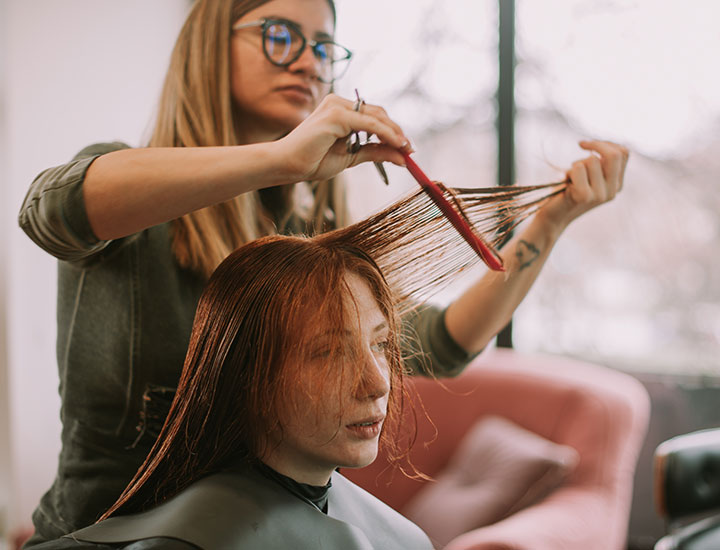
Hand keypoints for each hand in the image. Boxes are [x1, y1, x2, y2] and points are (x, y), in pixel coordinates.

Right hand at [274, 93, 411, 181]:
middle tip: (410, 149)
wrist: (288, 166)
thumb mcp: (352, 157)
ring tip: (406, 149)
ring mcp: (336, 106)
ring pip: (376, 116)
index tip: (407, 147)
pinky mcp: (335, 115)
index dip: (392, 130)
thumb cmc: (313, 161)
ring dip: (395, 133)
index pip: (373, 116)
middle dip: (397, 131)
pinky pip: (368, 124)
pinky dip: (385, 134)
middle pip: (378, 113)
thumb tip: (402, 156)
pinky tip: (397, 144)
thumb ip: (374, 152)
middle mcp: (338, 103)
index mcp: (340, 110)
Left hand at [537, 139, 629, 229]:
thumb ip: (600, 162)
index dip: (607, 143)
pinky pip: (578, 168)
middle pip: (614, 155)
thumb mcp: (588, 175)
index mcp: (617, 183)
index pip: (624, 153)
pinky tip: (565, 183)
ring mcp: (600, 195)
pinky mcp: (585, 196)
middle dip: (596, 144)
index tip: (589, 144)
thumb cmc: (568, 191)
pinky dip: (568, 170)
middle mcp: (613, 190)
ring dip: (577, 163)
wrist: (553, 216)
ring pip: (592, 160)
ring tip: (570, 177)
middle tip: (581, 144)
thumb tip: (600, 143)